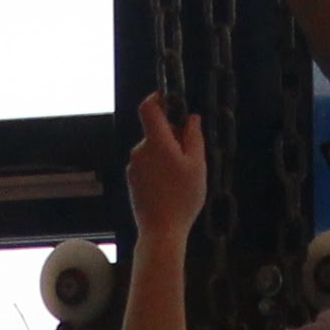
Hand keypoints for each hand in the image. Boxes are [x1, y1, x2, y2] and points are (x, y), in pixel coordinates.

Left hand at [126, 93, 206, 234]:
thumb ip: (193, 137)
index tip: (170, 100)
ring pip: (152, 149)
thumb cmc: (182, 198)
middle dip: (172, 135)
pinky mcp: (132, 180)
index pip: (148, 108)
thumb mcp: (197, 165)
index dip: (157, 98)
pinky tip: (171, 187)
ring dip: (167, 154)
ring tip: (182, 177)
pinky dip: (159, 168)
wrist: (161, 231)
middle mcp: (140, 151)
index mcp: (156, 142)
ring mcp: (133, 166)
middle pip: (155, 131)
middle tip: (191, 154)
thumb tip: (191, 118)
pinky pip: (147, 165)